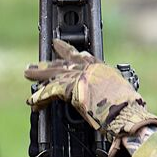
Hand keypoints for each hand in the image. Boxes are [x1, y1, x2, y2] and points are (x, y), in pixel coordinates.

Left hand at [25, 40, 156, 156]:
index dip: (69, 51)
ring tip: (27, 72)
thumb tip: (109, 97)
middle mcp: (89, 69)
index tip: (59, 45)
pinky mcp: (72, 89)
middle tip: (39, 60)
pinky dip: (41, 97)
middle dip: (50, 62)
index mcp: (101, 69)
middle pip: (65, 62)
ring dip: (40, 74)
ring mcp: (80, 77)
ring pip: (55, 73)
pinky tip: (32, 101)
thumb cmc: (128, 107)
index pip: (82, 56)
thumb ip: (109, 89)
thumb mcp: (120, 92)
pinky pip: (52, 92)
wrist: (125, 112)